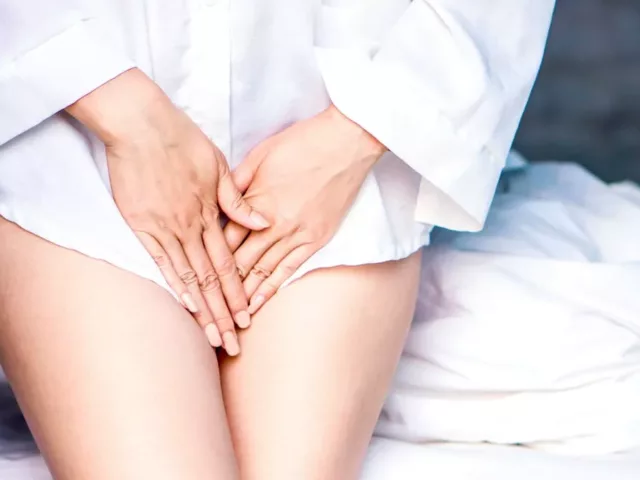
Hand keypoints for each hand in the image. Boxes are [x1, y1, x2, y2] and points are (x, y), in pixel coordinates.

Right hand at [67, 69, 268, 355]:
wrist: (141, 124)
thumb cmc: (181, 140)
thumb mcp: (219, 165)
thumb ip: (238, 199)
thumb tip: (261, 222)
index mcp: (212, 213)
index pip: (230, 264)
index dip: (239, 293)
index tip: (247, 318)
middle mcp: (191, 227)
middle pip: (212, 280)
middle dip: (223, 314)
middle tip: (233, 343)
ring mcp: (165, 228)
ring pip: (189, 279)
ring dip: (202, 311)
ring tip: (212, 337)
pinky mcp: (141, 225)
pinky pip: (160, 262)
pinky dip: (174, 286)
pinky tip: (184, 307)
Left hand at [223, 105, 385, 312]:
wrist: (346, 143)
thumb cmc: (302, 142)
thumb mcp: (261, 154)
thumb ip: (237, 183)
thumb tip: (219, 201)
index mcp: (256, 202)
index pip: (225, 239)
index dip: (208, 259)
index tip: (194, 276)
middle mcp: (274, 224)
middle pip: (239, 261)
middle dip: (221, 286)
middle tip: (205, 306)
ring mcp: (297, 233)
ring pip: (262, 271)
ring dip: (243, 296)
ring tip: (226, 316)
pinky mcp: (317, 238)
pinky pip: (289, 269)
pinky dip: (272, 288)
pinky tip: (258, 303)